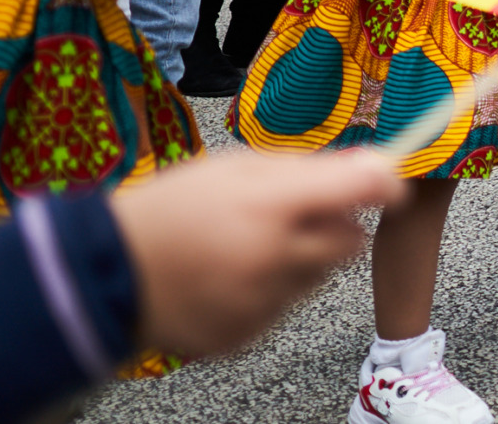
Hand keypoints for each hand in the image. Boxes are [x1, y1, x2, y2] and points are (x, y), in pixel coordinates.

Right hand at [109, 150, 406, 360]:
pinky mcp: (245, 335)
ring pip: (317, 280)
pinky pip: (282, 309)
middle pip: (349, 244)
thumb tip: (368, 163)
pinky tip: (229, 279)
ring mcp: (259, 303)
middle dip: (338, 228)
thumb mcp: (233, 169)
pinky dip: (269, 293)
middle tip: (301, 217)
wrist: (104, 275)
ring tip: (248, 248)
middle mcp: (271, 259)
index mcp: (270, 207)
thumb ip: (303, 168)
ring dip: (301, 262)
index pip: (359, 189)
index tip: (393, 184)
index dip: (386, 184)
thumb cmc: (172, 209)